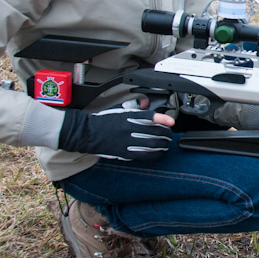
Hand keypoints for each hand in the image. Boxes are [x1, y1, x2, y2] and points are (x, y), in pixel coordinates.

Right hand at [58, 107, 174, 160]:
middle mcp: (129, 128)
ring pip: (152, 144)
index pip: (150, 117)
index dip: (163, 119)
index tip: (171, 121)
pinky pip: (144, 154)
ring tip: (166, 144)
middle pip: (154, 132)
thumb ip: (134, 106)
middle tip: (168, 134)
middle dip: (165, 134)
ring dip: (162, 144)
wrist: (87, 133)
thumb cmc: (102, 120)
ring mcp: (127, 141)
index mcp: (128, 116)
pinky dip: (154, 154)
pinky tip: (158, 152)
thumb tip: (145, 104)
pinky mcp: (124, 152)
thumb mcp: (118, 109)